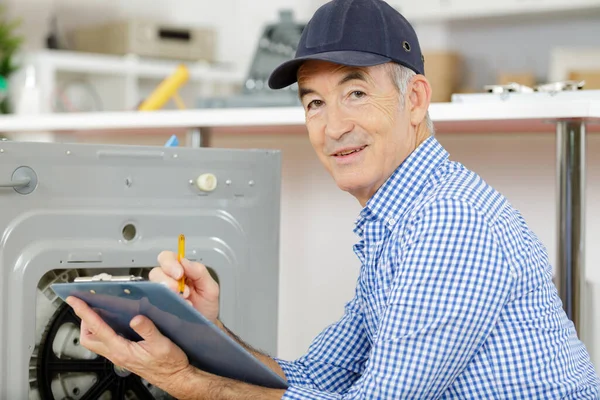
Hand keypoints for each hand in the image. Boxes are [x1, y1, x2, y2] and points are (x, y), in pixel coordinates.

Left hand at [65, 295, 192, 393]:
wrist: (176, 377)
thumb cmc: (169, 364)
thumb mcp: (161, 344)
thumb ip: (147, 330)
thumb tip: (135, 318)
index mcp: (122, 350)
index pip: (97, 328)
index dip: (84, 312)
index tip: (75, 301)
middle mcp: (117, 354)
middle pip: (88, 338)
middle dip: (84, 321)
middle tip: (87, 306)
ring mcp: (120, 355)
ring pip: (96, 341)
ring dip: (93, 326)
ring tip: (99, 311)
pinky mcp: (125, 355)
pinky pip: (107, 342)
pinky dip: (104, 330)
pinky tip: (115, 322)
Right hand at [150, 251, 219, 323]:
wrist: (205, 327)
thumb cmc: (206, 306)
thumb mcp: (210, 288)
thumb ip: (200, 272)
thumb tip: (185, 261)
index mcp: (181, 271)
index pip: (168, 258)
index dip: (170, 264)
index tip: (179, 274)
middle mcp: (168, 280)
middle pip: (156, 271)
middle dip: (167, 280)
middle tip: (178, 290)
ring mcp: (161, 294)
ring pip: (152, 286)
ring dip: (166, 293)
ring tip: (181, 300)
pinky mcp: (156, 307)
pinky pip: (151, 302)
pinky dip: (162, 304)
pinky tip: (174, 308)